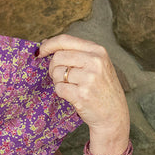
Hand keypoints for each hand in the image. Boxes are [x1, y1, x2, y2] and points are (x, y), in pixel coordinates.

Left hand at [39, 35, 129, 152]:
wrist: (114, 114)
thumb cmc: (102, 88)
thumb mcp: (96, 64)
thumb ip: (75, 52)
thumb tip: (45, 43)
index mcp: (97, 50)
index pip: (65, 40)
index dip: (48, 45)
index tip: (40, 51)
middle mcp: (95, 61)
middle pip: (58, 57)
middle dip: (53, 68)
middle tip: (61, 77)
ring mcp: (89, 78)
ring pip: (57, 73)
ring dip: (58, 81)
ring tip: (72, 87)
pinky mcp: (82, 94)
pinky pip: (59, 88)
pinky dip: (61, 93)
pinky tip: (73, 96)